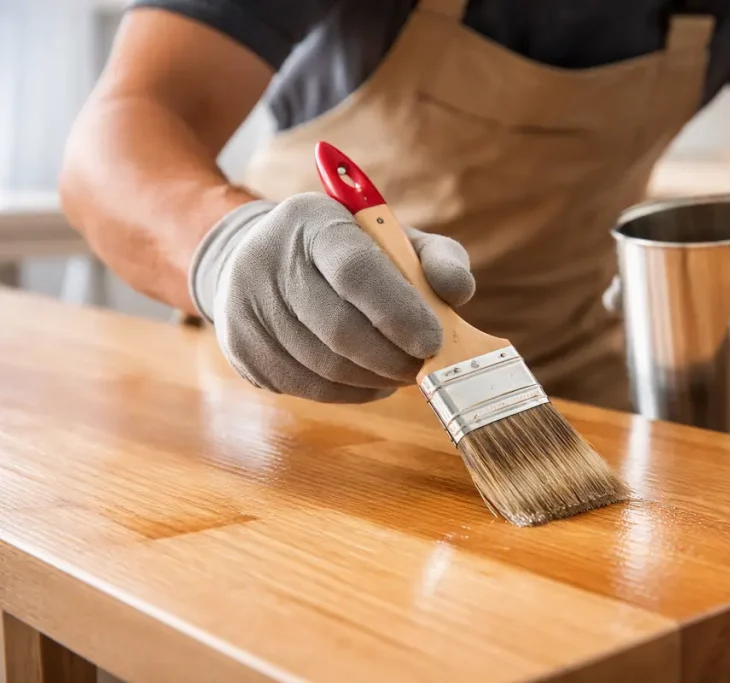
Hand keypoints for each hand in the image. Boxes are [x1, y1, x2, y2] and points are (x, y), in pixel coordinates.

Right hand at [188, 193, 474, 402]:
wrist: (264, 260)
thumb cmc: (349, 252)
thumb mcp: (396, 239)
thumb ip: (437, 258)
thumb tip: (458, 292)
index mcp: (314, 221)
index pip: (355, 271)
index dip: (398, 313)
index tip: (433, 341)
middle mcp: (268, 259)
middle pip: (339, 328)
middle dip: (392, 358)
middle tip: (425, 367)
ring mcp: (246, 306)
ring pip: (325, 366)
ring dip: (375, 379)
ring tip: (402, 372)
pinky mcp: (241, 347)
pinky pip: (309, 387)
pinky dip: (352, 392)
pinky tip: (372, 380)